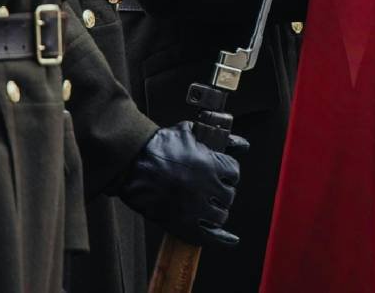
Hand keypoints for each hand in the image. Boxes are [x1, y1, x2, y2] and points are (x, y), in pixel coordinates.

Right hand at [113, 122, 245, 247]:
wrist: (131, 163)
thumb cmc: (158, 146)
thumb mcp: (189, 133)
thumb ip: (219, 139)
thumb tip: (243, 145)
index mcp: (211, 164)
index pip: (234, 173)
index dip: (227, 173)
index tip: (221, 174)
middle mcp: (207, 187)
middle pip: (228, 196)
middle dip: (221, 193)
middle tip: (209, 191)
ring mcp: (195, 207)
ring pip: (220, 216)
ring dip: (216, 212)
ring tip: (205, 207)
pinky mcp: (182, 223)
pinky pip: (208, 236)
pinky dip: (221, 239)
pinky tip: (231, 240)